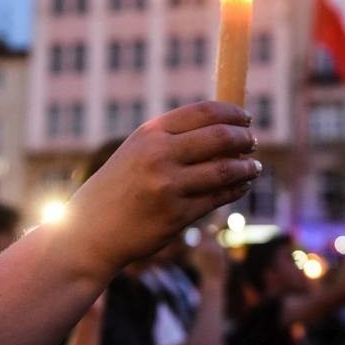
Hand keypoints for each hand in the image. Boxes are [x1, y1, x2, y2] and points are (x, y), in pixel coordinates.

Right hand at [66, 102, 260, 276]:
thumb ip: (172, 137)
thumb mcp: (136, 151)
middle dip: (244, 138)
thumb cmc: (117, 188)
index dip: (232, 113)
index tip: (245, 117)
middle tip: (252, 141)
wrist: (90, 232)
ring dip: (247, 167)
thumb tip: (223, 126)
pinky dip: (237, 189)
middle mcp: (160, 155)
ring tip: (254, 167)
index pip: (204, 112)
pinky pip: (218, 198)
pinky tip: (242, 186)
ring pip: (225, 170)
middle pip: (221, 137)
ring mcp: (169, 186)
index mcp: (150, 133)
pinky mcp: (177, 216)